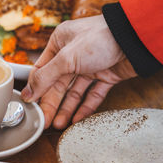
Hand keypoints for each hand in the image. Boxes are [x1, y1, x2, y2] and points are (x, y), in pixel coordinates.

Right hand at [21, 15, 136, 128]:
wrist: (136, 39)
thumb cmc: (100, 38)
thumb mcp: (66, 58)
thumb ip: (45, 77)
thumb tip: (27, 93)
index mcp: (59, 43)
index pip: (42, 70)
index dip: (36, 89)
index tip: (31, 105)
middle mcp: (73, 55)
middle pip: (57, 84)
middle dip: (51, 103)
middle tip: (45, 120)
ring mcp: (90, 66)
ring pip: (74, 91)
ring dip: (66, 108)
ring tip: (59, 124)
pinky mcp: (106, 75)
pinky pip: (92, 94)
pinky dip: (85, 107)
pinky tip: (77, 118)